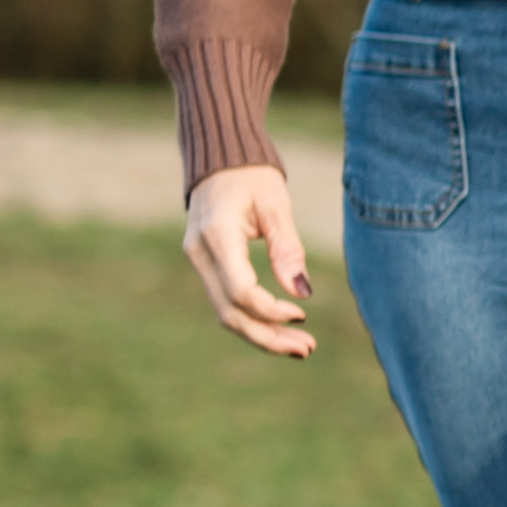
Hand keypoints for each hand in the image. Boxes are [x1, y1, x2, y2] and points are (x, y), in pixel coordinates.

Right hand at [182, 158, 315, 362]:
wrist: (219, 157)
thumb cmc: (251, 175)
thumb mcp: (275, 204)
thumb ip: (287, 248)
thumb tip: (302, 292)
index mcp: (217, 236)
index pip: (240, 291)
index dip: (272, 311)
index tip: (303, 313)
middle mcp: (199, 254)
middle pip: (230, 313)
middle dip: (268, 337)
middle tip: (308, 349)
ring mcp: (198, 261)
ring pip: (225, 313)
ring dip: (261, 334)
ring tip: (300, 347)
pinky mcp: (205, 265)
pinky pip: (226, 301)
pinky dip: (252, 318)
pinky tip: (280, 328)